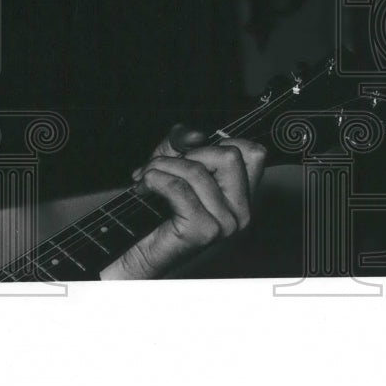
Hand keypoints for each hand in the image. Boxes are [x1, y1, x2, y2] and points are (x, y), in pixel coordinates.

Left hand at [99, 124, 266, 279]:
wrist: (134, 251)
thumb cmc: (152, 210)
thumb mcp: (170, 164)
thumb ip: (182, 143)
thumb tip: (195, 134)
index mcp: (240, 197)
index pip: (252, 153)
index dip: (216, 143)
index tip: (188, 153)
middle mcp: (241, 212)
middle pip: (229, 155)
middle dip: (188, 154)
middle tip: (164, 168)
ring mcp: (226, 224)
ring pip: (197, 170)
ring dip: (161, 167)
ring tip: (147, 179)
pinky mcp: (203, 231)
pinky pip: (179, 188)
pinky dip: (154, 180)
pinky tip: (145, 188)